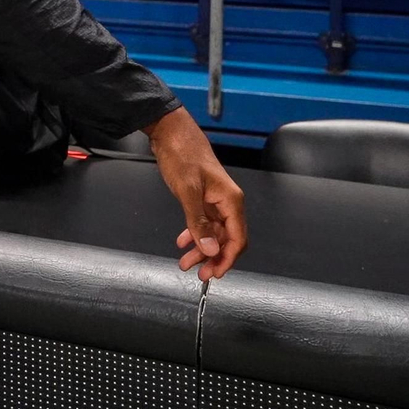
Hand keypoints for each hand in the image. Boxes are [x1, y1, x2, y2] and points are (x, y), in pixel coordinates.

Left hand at [145, 107, 247, 280]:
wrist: (171, 133)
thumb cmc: (182, 156)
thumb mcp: (187, 191)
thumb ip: (198, 222)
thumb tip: (211, 250)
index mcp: (231, 201)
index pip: (237, 238)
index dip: (228, 259)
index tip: (215, 274)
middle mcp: (227, 202)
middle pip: (226, 239)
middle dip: (213, 258)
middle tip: (199, 274)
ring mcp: (215, 200)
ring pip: (213, 233)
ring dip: (201, 249)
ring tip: (185, 263)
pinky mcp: (203, 197)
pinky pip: (203, 222)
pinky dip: (194, 233)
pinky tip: (183, 242)